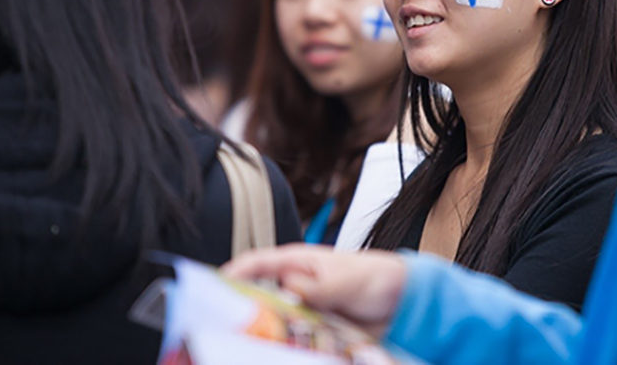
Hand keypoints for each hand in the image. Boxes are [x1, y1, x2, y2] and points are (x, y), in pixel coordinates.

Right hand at [222, 244, 406, 337]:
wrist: (401, 301)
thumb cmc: (374, 276)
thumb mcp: (346, 279)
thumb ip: (319, 285)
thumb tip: (291, 287)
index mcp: (298, 263)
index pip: (257, 264)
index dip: (234, 273)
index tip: (215, 287)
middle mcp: (295, 286)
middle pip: (259, 298)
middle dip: (246, 312)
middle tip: (235, 328)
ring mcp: (303, 310)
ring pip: (275, 323)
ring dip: (269, 334)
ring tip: (258, 345)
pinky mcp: (314, 331)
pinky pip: (295, 341)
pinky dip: (289, 348)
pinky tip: (286, 353)